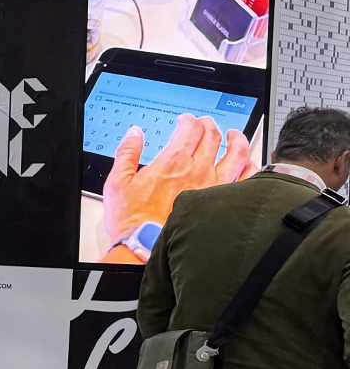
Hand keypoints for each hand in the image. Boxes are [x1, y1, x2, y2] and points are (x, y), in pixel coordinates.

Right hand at [100, 115, 255, 250]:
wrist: (147, 248)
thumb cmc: (132, 221)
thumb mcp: (118, 183)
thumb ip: (127, 153)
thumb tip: (134, 134)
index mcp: (173, 162)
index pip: (190, 129)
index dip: (189, 120)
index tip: (185, 121)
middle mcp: (198, 171)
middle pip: (213, 136)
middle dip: (209, 125)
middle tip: (205, 124)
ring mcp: (214, 186)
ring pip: (236, 153)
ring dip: (236, 139)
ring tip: (234, 136)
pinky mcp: (222, 203)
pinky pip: (246, 179)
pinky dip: (250, 167)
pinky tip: (248, 164)